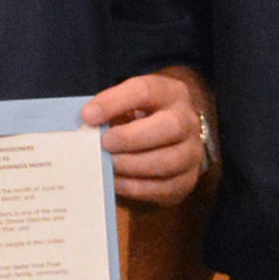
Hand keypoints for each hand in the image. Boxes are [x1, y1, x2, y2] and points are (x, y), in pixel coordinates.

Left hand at [86, 71, 213, 208]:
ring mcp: (192, 153)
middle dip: (131, 138)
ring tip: (108, 165)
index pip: (146, 91)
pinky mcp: (186, 181)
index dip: (115, 102)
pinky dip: (135, 187)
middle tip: (105, 144)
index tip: (88, 116)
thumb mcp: (129, 104)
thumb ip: (110, 109)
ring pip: (169, 161)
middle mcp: (188, 121)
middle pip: (170, 127)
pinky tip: (116, 181)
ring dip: (132, 165)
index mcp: (171, 93)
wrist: (172, 138)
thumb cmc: (141, 118)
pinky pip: (163, 188)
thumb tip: (86, 123)